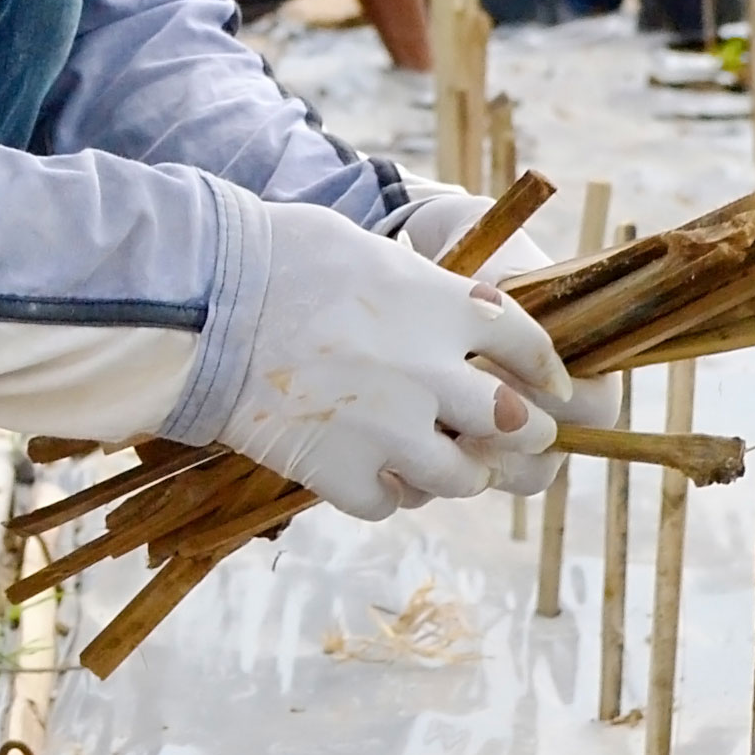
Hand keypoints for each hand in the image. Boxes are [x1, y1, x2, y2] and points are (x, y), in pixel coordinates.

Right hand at [180, 201, 565, 520]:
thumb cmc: (278, 255)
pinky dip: (384, 493)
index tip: (549, 388)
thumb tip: (442, 310)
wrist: (205, 303)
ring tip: (435, 464)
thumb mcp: (369, 251)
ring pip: (461, 478)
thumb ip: (422, 291)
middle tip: (509, 437)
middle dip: (522, 435)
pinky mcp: (341, 473)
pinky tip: (366, 475)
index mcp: (446, 307)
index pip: (530, 346)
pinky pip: (388, 504)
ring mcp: (390, 429)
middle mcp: (432, 373)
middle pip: (516, 424)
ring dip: (454, 472)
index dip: (547, 372)